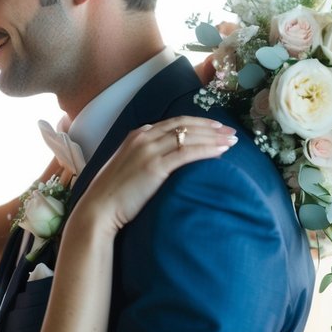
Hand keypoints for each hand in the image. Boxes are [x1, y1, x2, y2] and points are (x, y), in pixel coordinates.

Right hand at [72, 117, 236, 232]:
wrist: (99, 208)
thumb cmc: (113, 194)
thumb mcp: (128, 166)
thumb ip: (144, 157)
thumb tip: (165, 161)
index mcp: (137, 135)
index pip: (174, 122)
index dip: (198, 123)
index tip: (216, 127)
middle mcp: (144, 137)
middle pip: (185, 125)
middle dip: (211, 127)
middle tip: (231, 132)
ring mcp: (149, 150)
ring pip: (189, 136)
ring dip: (214, 137)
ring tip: (233, 141)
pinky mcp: (155, 166)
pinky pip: (188, 153)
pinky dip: (208, 150)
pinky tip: (222, 152)